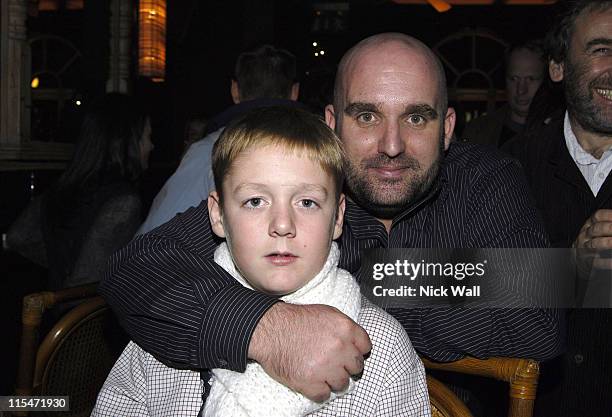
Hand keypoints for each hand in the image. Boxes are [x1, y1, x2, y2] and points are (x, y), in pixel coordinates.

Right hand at [248, 302, 370, 401]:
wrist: (270, 330)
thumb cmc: (294, 320)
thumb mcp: (325, 312)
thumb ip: (344, 326)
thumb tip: (355, 340)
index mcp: (344, 328)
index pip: (366, 346)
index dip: (358, 350)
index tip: (351, 354)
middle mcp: (339, 348)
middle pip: (357, 367)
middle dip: (346, 366)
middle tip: (335, 363)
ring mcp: (326, 367)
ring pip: (343, 384)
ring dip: (333, 380)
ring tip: (322, 373)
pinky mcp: (310, 383)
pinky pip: (324, 395)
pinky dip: (318, 391)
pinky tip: (312, 381)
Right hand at [574, 209, 611, 269]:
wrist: (579, 259)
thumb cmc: (593, 242)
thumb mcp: (597, 231)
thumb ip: (607, 225)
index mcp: (589, 225)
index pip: (598, 216)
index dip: (609, 215)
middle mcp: (585, 236)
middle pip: (596, 229)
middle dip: (610, 228)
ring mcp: (585, 249)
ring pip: (594, 244)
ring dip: (608, 243)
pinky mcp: (587, 263)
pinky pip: (596, 262)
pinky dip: (606, 262)